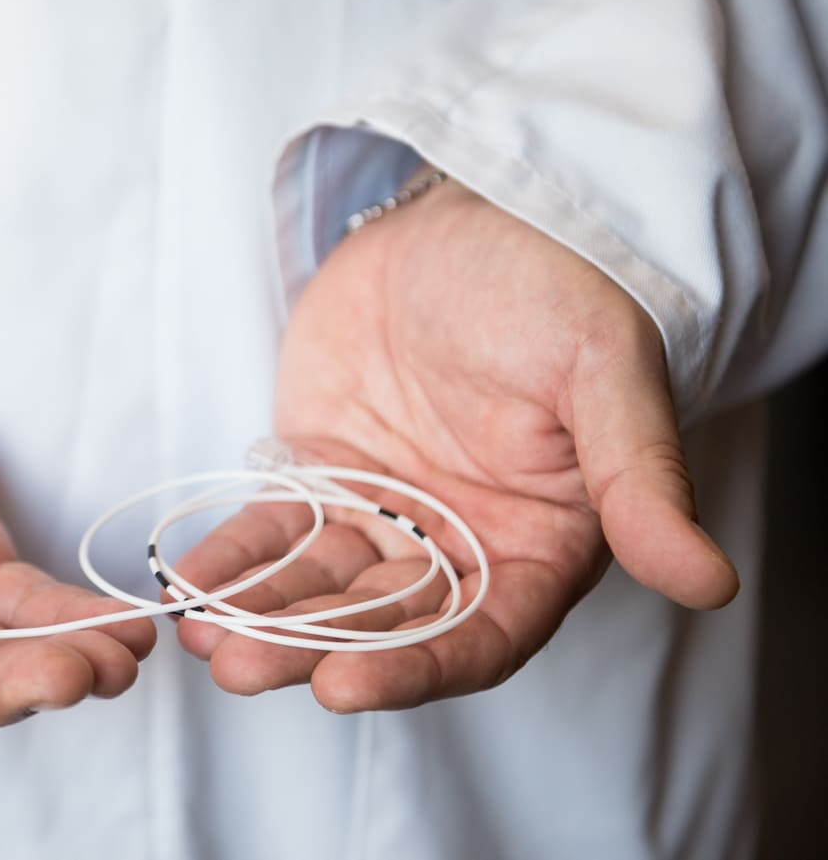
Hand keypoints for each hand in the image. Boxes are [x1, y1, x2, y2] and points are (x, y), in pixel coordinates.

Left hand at [173, 173, 737, 710]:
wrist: (476, 210)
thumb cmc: (557, 286)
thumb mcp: (604, 373)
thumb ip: (639, 479)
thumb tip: (709, 583)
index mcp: (536, 544)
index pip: (478, 633)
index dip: (413, 666)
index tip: (342, 685)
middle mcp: (455, 545)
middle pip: (382, 621)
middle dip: (310, 647)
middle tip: (241, 665)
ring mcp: (382, 512)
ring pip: (318, 586)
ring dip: (260, 614)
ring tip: (200, 637)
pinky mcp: (320, 472)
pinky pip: (273, 529)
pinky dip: (232, 557)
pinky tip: (186, 581)